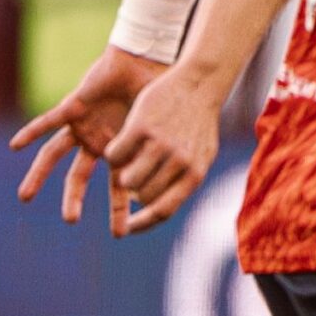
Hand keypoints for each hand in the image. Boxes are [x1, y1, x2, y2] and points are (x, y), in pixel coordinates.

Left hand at [11, 46, 170, 227]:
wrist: (149, 62)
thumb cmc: (163, 93)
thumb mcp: (166, 133)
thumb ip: (169, 159)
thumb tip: (178, 187)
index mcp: (119, 151)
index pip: (116, 187)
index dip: (118, 209)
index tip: (123, 232)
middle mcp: (96, 142)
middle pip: (79, 177)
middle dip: (74, 199)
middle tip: (71, 221)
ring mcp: (82, 126)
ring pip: (54, 155)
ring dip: (39, 175)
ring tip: (25, 197)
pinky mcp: (73, 107)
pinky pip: (46, 122)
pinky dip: (29, 132)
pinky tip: (14, 145)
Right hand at [104, 69, 225, 235]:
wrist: (199, 85)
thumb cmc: (199, 124)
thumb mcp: (202, 156)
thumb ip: (185, 181)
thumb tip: (160, 209)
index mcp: (195, 174)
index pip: (163, 210)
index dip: (143, 224)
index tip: (127, 230)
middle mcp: (179, 162)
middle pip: (143, 196)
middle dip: (134, 194)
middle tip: (130, 186)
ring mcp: (159, 145)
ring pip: (127, 179)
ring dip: (123, 177)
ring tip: (126, 168)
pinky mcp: (141, 127)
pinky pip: (116, 154)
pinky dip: (113, 155)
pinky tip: (117, 148)